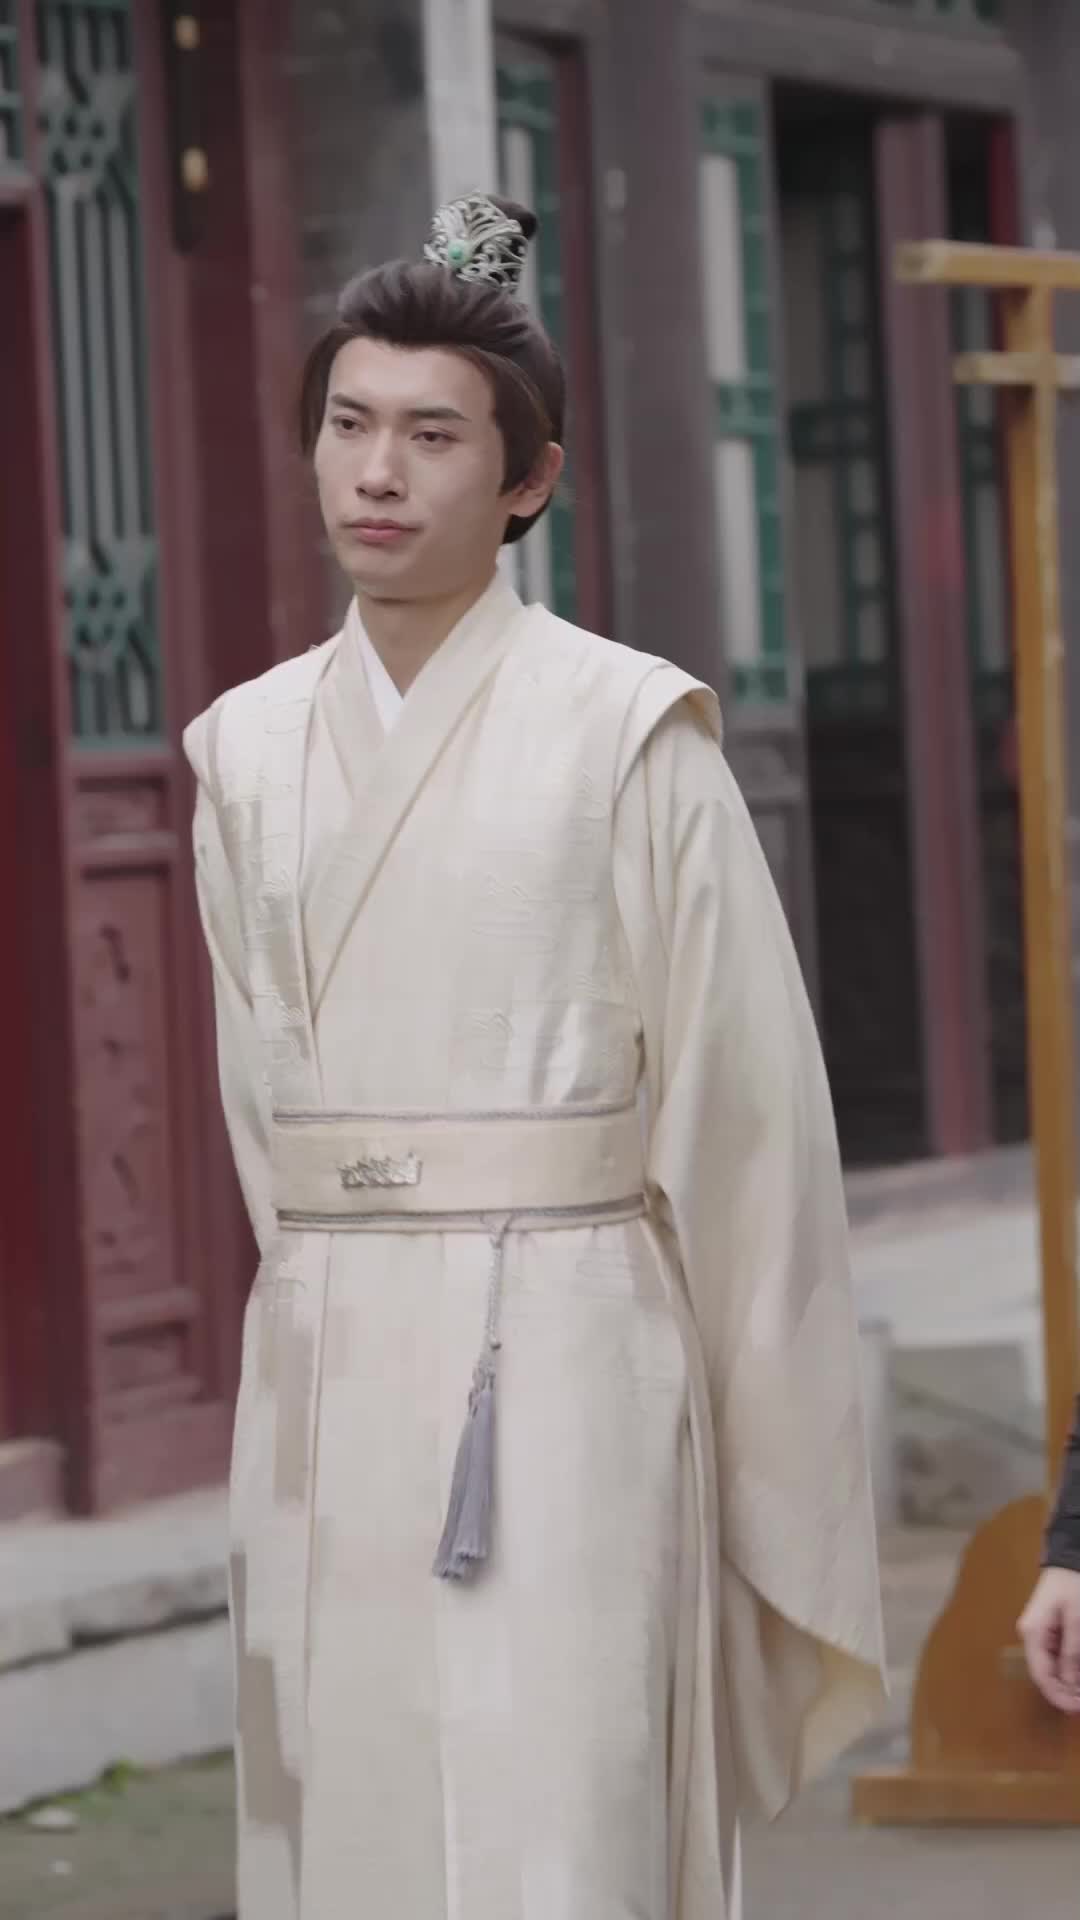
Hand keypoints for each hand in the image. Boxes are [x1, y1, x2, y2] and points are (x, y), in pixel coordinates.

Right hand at [1018, 1568, 1079, 1711]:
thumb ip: (1073, 1652)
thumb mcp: (1077, 1619)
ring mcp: (1040, 1634)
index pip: (1041, 1674)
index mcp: (1032, 1633)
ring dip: (1068, 1681)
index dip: (1058, 1695)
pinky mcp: (1050, 1631)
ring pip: (1052, 1667)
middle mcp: (1031, 1636)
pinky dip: (1069, 1668)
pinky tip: (1078, 1675)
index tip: (1076, 1709)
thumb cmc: (1073, 1585)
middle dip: (1065, 1691)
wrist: (1070, 1559)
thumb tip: (1070, 1683)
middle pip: (1045, 1673)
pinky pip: (1058, 1656)